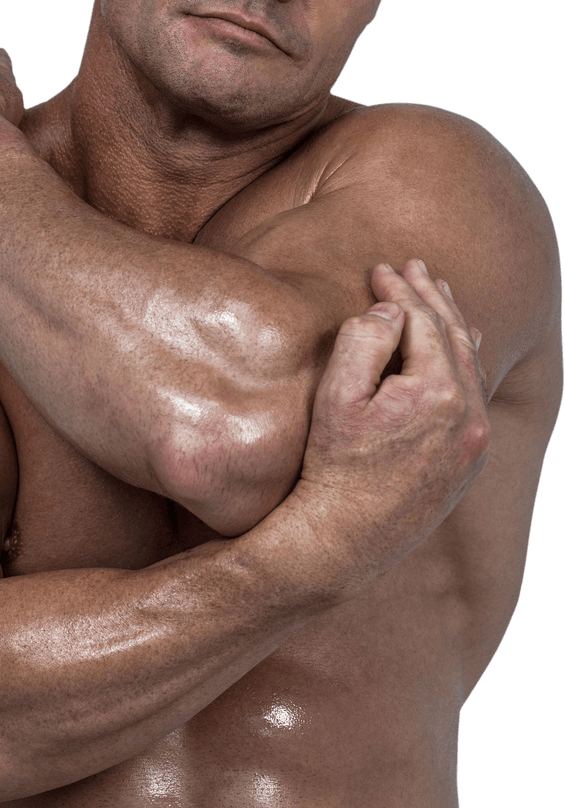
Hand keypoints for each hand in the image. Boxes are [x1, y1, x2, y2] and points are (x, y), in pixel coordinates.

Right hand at [291, 260, 488, 597]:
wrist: (345, 541)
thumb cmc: (333, 467)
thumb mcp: (336, 396)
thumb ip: (364, 340)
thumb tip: (393, 308)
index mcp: (438, 392)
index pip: (421, 321)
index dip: (400, 290)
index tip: (379, 268)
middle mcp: (468, 414)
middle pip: (453, 336)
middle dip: (431, 297)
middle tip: (414, 266)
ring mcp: (474, 439)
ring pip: (469, 364)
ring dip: (452, 325)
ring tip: (438, 293)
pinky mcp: (470, 460)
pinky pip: (474, 395)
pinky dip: (465, 362)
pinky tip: (462, 347)